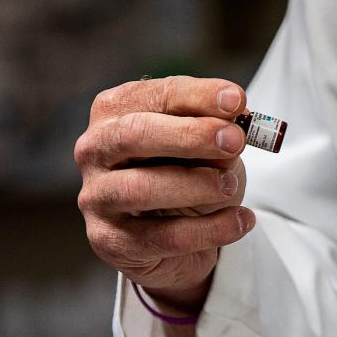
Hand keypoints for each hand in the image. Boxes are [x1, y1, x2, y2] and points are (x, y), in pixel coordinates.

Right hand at [75, 76, 255, 313]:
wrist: (179, 241)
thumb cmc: (190, 178)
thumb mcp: (210, 149)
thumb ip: (218, 133)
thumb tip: (235, 127)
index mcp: (116, 112)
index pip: (154, 96)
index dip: (197, 97)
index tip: (236, 101)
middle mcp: (96, 150)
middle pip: (135, 134)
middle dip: (190, 135)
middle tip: (235, 141)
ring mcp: (97, 197)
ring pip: (141, 188)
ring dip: (197, 185)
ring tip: (231, 186)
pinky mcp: (111, 240)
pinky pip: (163, 236)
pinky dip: (210, 229)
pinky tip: (240, 221)